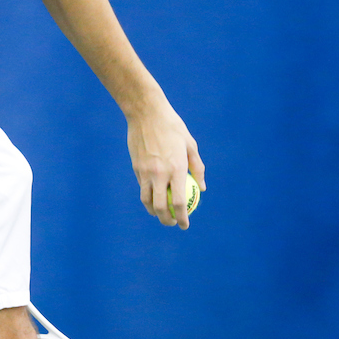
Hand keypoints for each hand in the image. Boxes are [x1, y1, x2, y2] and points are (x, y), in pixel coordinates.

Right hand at [126, 97, 204, 229]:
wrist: (146, 113)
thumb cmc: (173, 127)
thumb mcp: (190, 144)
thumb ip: (197, 167)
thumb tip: (202, 188)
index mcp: (176, 169)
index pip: (178, 202)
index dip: (182, 218)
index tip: (185, 225)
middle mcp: (160, 174)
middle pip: (160, 207)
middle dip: (167, 221)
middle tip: (173, 222)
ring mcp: (145, 172)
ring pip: (147, 201)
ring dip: (154, 212)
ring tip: (161, 214)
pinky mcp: (136, 168)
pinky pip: (142, 187)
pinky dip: (147, 196)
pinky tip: (153, 196)